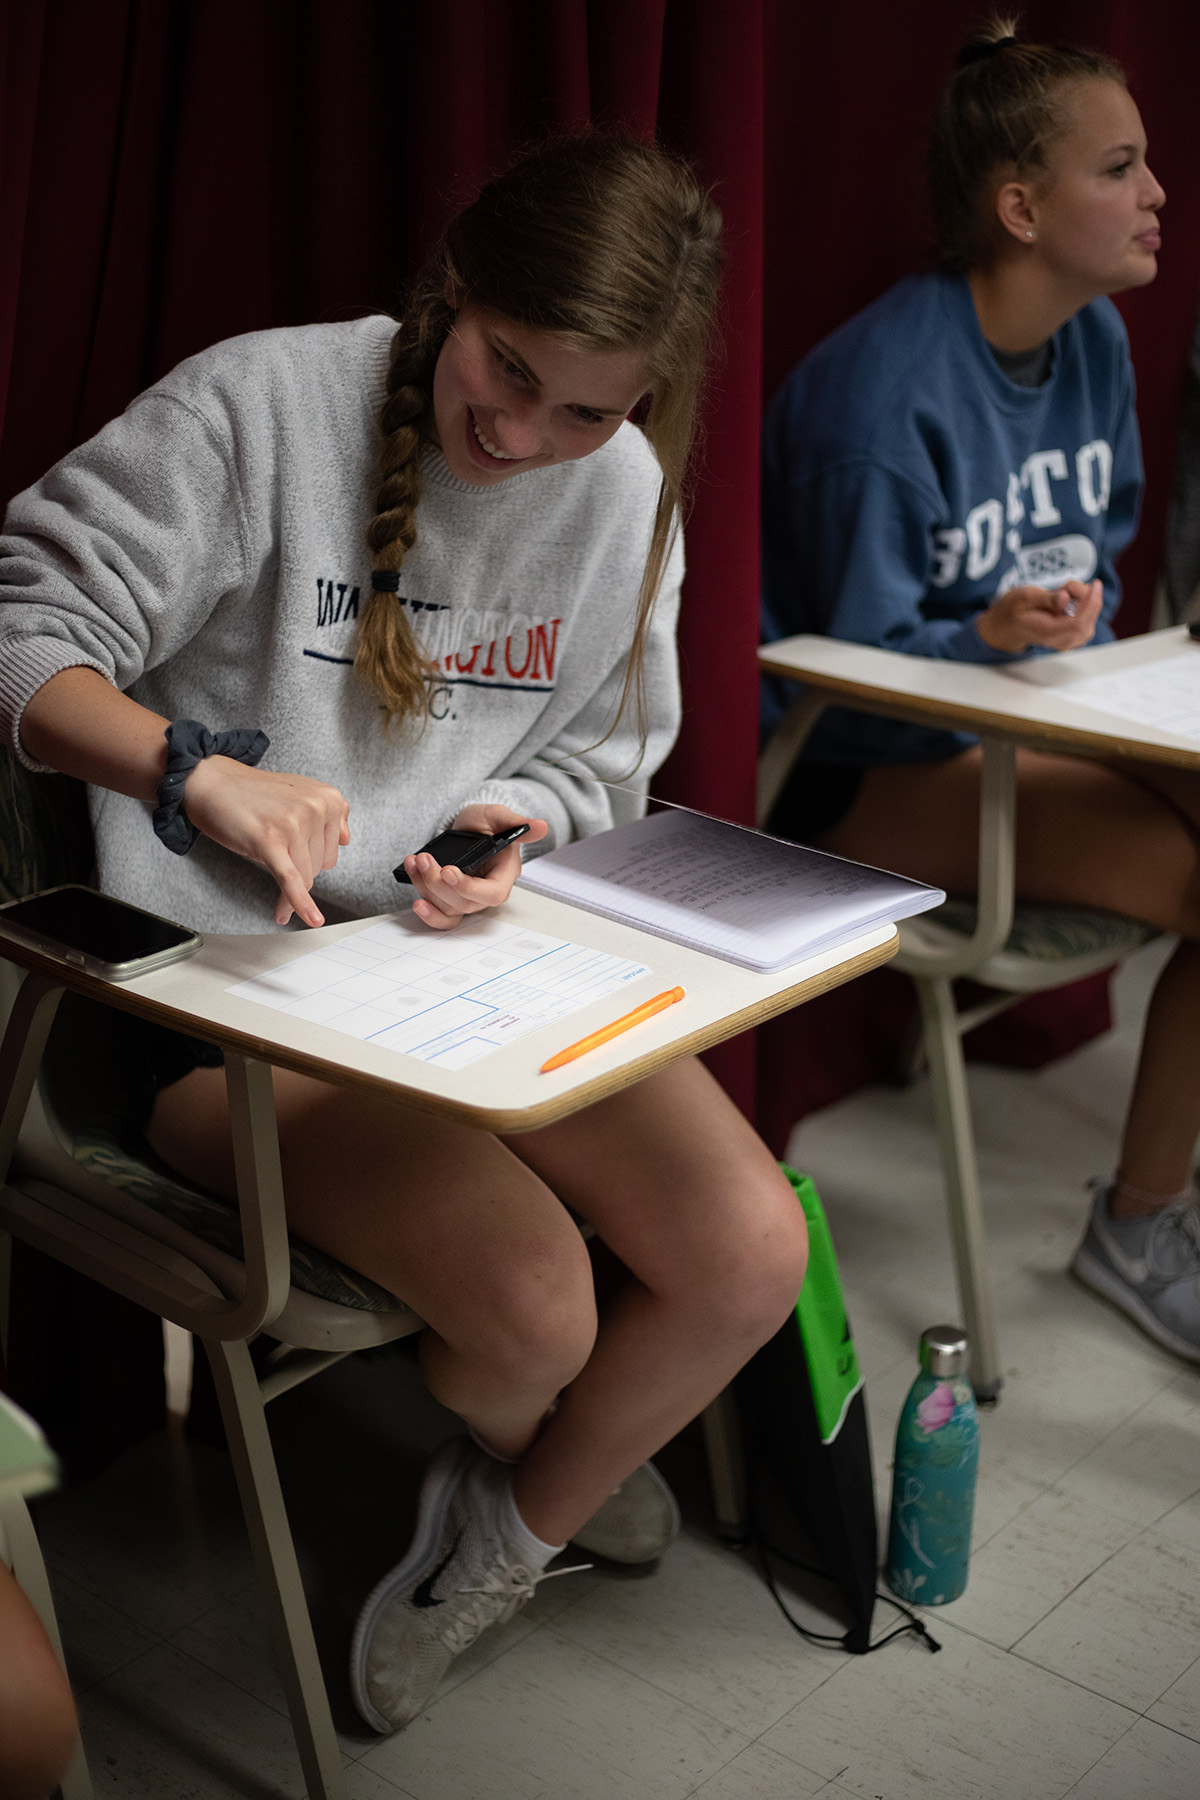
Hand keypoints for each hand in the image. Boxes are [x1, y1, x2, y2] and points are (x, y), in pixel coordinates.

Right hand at [182, 756, 350, 927]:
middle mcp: (316, 808)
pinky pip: (291, 881)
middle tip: (273, 842)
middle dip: (296, 865)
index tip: (295, 852)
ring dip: (289, 888)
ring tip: (266, 862)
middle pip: (320, 866)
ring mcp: (294, 824)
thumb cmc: (252, 794)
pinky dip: (300, 904)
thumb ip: (327, 813)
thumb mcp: (299, 794)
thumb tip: (345, 840)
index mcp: (328, 798)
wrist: (212, 782)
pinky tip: (311, 919)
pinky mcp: (270, 840)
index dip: (310, 858)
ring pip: (305, 877)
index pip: (332, 851)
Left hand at [403, 802, 548, 930]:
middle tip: (425, 860)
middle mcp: (486, 892)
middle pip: (463, 903)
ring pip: (447, 908)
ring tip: (416, 862)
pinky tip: (416, 900)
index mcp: (504, 875)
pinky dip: (427, 911)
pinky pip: (441, 917)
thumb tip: (540, 826)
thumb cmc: (485, 824)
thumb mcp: (497, 816)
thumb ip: (515, 821)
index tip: (448, 871)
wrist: (467, 827)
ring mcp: (467, 900)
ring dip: (426, 888)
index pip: (492, 893)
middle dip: (438, 883)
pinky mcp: (450, 902)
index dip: (468, 888)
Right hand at [975, 579, 1102, 653]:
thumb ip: (1046, 598)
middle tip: (1066, 585)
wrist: (1009, 625)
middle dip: (1085, 597)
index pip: (1078, 624)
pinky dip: (1084, 604)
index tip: (1094, 585)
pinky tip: (1069, 599)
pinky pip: (1089, 618)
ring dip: (1083, 599)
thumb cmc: (1015, 610)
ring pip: (1090, 618)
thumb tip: (1065, 598)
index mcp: (1047, 633)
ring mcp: (1069, 641)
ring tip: (1062, 592)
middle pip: (1087, 620)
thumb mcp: (1024, 597)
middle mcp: (1061, 641)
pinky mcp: (1075, 635)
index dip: (1090, 604)